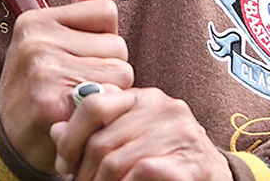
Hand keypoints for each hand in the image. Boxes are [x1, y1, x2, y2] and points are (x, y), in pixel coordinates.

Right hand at [0, 0, 133, 172]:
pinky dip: (107, 109)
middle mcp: (36, 41)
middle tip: (81, 85)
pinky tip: (85, 115)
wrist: (6, 141)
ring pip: (122, 71)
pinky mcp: (53, 102)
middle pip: (118, 44)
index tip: (83, 57)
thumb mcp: (47, 44)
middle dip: (110, 68)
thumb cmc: (36, 88)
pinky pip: (112, 96)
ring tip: (83, 99)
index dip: (104, 38)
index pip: (106, 11)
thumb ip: (77, 13)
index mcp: (35, 21)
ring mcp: (43, 70)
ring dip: (112, 91)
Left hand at [50, 87, 230, 180]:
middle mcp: (164, 107)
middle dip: (82, 173)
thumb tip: (55, 130)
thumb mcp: (130, 140)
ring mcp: (180, 132)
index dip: (70, 138)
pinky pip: (140, 171)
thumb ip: (96, 133)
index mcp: (144, 97)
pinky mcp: (191, 160)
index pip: (93, 104)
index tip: (64, 166)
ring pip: (116, 160)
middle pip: (100, 141)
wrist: (213, 178)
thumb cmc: (165, 159)